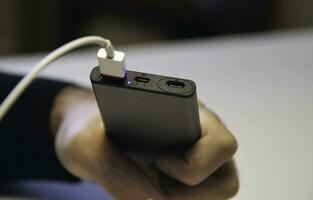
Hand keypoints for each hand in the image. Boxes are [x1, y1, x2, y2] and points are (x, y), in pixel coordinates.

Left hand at [51, 87, 238, 199]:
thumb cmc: (88, 128)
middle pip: (225, 180)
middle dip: (184, 188)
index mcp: (185, 112)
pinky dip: (169, 197)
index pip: (222, 143)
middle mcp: (200, 136)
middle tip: (151, 170)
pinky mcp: (189, 177)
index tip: (157, 160)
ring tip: (146, 176)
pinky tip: (146, 183)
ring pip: (213, 195)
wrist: (86, 134)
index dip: (192, 164)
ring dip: (177, 197)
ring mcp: (198, 157)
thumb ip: (116, 173)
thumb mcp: (87, 145)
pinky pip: (193, 198)